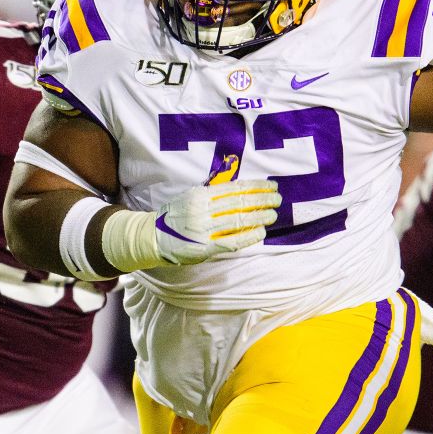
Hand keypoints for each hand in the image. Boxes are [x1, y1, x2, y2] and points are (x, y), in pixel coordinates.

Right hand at [154, 177, 279, 264]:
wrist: (155, 236)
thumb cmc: (176, 214)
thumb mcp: (191, 196)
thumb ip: (212, 193)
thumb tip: (240, 188)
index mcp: (201, 195)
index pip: (235, 188)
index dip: (256, 186)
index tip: (271, 186)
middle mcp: (203, 211)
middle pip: (240, 203)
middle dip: (262, 200)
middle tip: (277, 199)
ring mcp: (204, 230)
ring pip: (238, 221)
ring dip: (259, 217)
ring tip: (272, 214)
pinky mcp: (205, 247)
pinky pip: (232, 241)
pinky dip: (248, 237)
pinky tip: (261, 233)